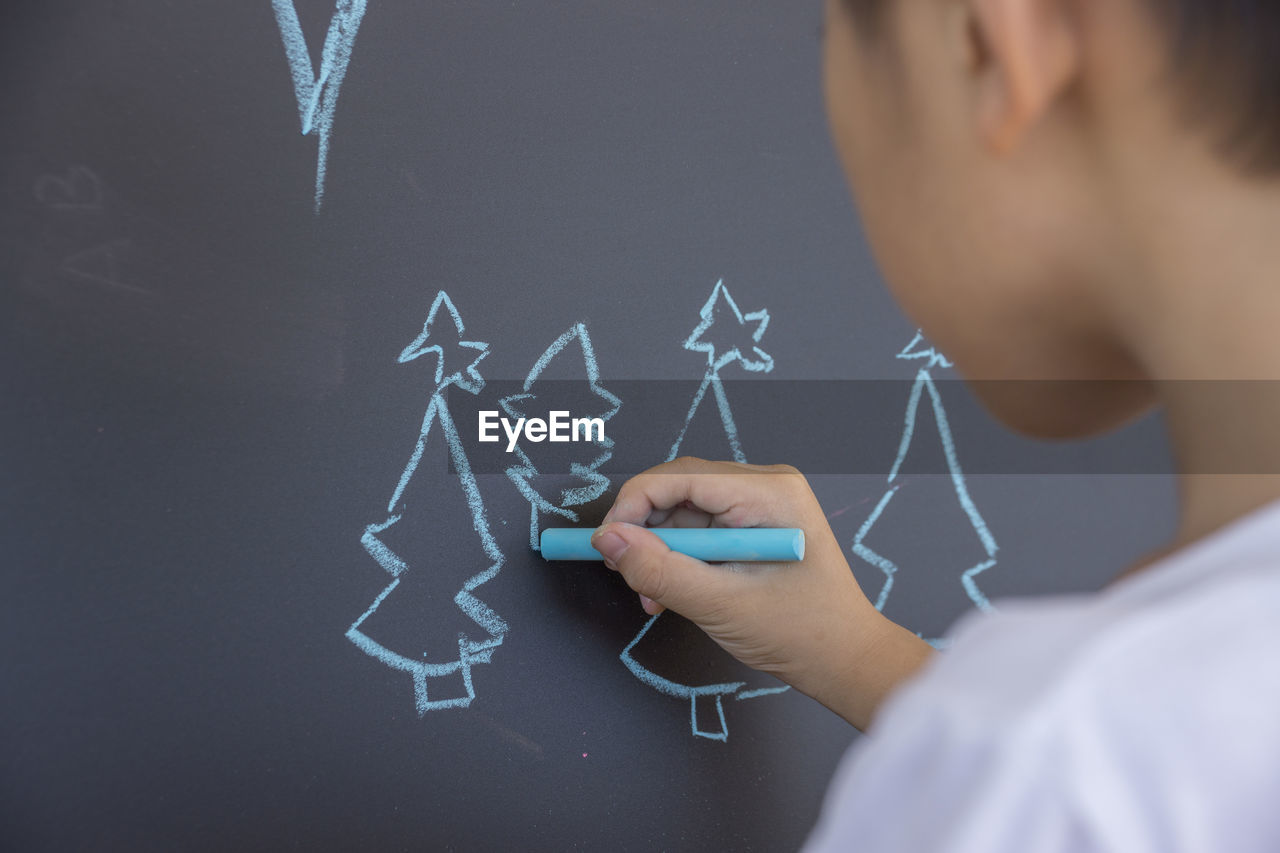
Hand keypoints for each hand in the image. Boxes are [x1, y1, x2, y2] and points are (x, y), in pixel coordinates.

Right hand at [591, 457, 933, 730]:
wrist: (846, 660)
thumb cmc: (801, 633)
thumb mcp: (720, 605)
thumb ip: (660, 570)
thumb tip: (608, 540)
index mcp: (769, 493)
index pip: (680, 477)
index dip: (633, 506)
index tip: (604, 544)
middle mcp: (766, 486)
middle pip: (680, 489)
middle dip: (645, 531)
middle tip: (622, 572)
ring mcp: (762, 505)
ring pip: (685, 512)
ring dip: (661, 551)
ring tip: (653, 595)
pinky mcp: (754, 525)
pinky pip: (701, 529)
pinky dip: (680, 558)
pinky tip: (671, 591)